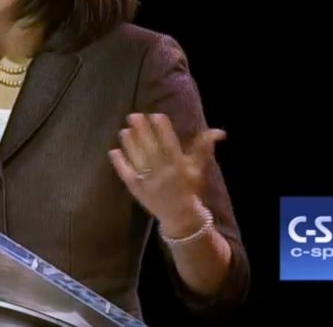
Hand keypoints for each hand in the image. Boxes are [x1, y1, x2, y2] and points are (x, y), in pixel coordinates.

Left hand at [108, 113, 224, 231]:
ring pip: (137, 158)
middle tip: (134, 115)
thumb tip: (219, 131)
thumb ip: (204, 148)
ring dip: (129, 143)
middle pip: (150, 149)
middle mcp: (162, 173)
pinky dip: (119, 162)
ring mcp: (147, 181)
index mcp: (179, 167)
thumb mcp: (199, 168)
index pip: (170, 145)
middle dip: (142, 132)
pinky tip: (113, 151)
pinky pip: (125, 174)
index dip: (163, 130)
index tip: (156, 115)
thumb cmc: (190, 188)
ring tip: (124, 130)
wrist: (180, 217)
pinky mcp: (135, 189)